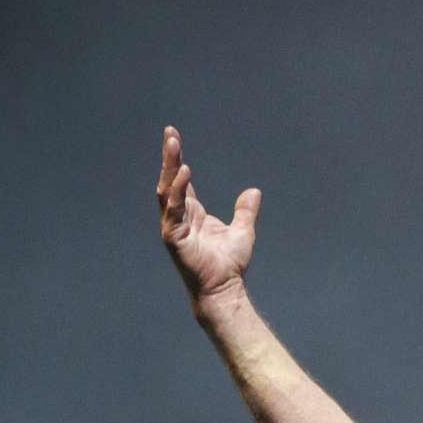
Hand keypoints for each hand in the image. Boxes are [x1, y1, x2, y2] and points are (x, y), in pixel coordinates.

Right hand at [156, 125, 260, 308]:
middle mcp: (179, 217)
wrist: (224, 289)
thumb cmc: (229, 264)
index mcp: (191, 213)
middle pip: (171, 181)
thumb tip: (254, 192)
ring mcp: (173, 226)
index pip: (181, 181)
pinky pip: (173, 210)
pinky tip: (184, 174)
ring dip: (170, 168)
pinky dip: (177, 192)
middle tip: (170, 133)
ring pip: (168, 191)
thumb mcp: (243, 231)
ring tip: (173, 145)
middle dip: (169, 157)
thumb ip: (246, 211)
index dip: (177, 160)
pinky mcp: (174, 237)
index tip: (173, 136)